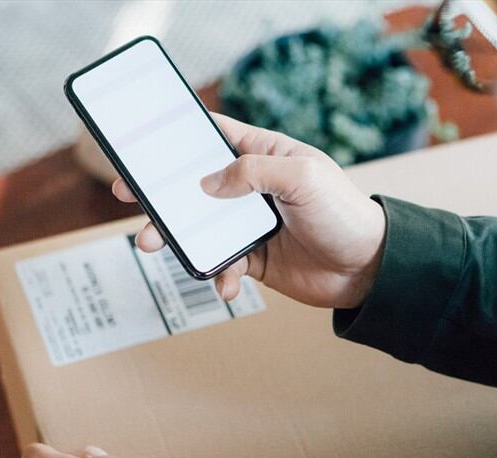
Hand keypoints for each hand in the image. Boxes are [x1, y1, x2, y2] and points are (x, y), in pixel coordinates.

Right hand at [111, 113, 385, 308]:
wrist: (369, 269)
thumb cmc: (344, 213)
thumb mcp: (303, 177)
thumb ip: (253, 173)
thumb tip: (206, 184)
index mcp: (266, 155)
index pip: (217, 136)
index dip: (182, 135)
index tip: (146, 139)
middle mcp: (253, 188)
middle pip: (195, 184)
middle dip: (161, 191)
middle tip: (128, 195)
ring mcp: (250, 224)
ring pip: (200, 226)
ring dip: (175, 236)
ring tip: (151, 244)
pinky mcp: (254, 258)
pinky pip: (222, 263)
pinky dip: (219, 275)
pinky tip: (228, 284)